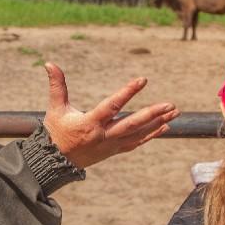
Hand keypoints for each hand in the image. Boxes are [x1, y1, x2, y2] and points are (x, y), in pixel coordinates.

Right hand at [43, 63, 178, 168]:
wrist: (56, 162)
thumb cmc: (56, 132)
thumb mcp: (55, 108)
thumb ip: (56, 85)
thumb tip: (49, 63)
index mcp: (90, 123)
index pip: (112, 106)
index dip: (128, 92)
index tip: (143, 80)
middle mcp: (104, 135)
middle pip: (132, 124)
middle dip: (152, 114)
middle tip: (170, 104)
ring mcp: (111, 145)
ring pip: (138, 134)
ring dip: (157, 122)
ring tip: (174, 111)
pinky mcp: (115, 150)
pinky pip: (136, 142)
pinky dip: (151, 135)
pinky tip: (165, 126)